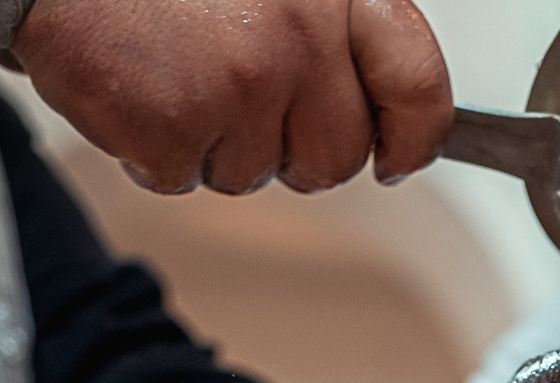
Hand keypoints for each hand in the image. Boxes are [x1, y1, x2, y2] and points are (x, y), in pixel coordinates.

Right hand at [11, 0, 454, 194]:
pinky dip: (157, 149)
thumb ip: (334, 28)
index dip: (414, 138)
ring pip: (258, 174)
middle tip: (239, 98)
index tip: (397, 157)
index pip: (418, 87)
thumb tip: (387, 116)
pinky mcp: (179, 130)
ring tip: (177, 71)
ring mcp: (240, 87)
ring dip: (218, 143)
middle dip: (295, 148)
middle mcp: (299, 37)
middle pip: (337, 156)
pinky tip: (141, 87)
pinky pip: (188, 178)